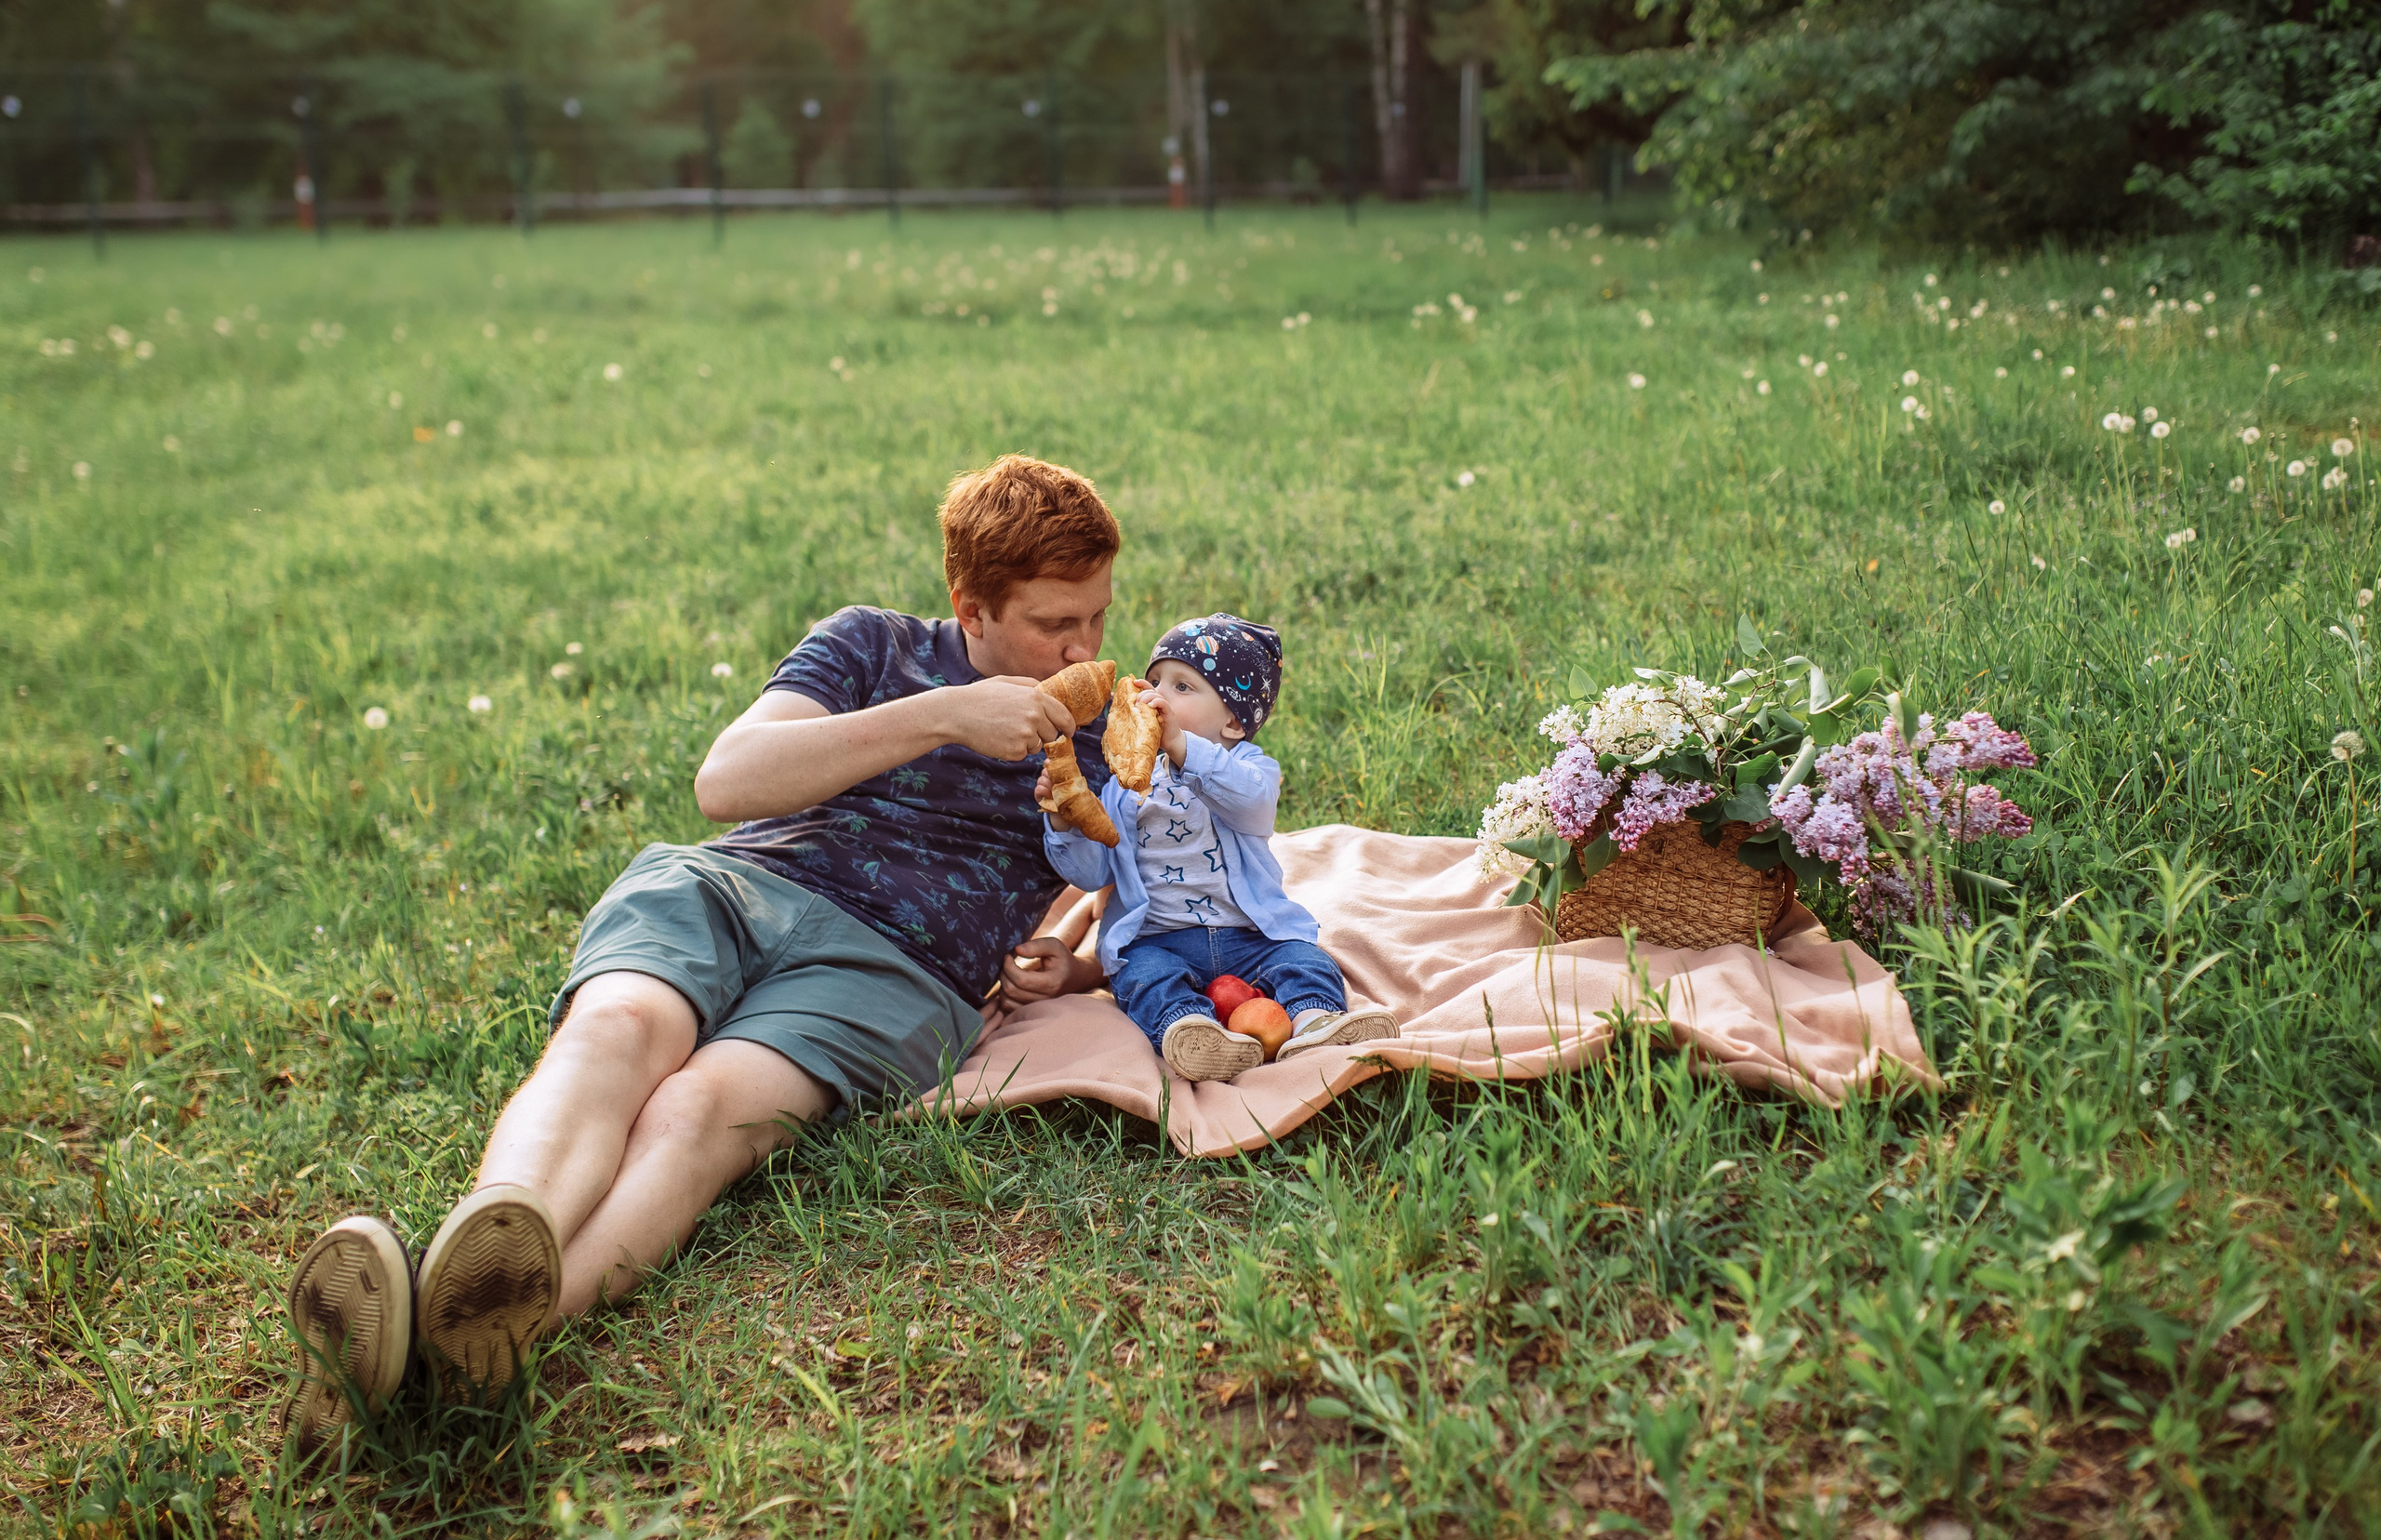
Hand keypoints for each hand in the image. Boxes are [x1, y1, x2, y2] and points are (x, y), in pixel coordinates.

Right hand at [939, 677, 1075, 760]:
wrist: (956, 713)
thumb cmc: (980, 696)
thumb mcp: (1008, 682)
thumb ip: (1031, 685)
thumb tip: (1049, 689)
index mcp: (1036, 697)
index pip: (1064, 716)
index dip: (1069, 726)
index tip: (1069, 732)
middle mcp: (1035, 716)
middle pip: (1052, 734)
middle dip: (1042, 734)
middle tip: (1020, 727)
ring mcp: (1026, 735)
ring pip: (1037, 746)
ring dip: (1027, 743)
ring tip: (1005, 730)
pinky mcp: (1015, 750)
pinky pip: (1023, 755)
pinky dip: (1013, 750)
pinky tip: (999, 739)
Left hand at [1001, 937, 1102, 1005]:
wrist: (1075, 979)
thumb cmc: (1062, 960)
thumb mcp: (1055, 946)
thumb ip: (1037, 945)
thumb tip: (1017, 950)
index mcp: (1052, 983)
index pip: (1021, 980)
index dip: (1009, 967)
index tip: (1008, 956)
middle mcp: (1045, 1000)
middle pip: (1012, 991)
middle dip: (1003, 974)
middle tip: (1006, 963)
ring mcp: (1037, 1008)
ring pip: (1007, 1002)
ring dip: (1002, 986)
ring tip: (1008, 974)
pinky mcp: (1030, 1012)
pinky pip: (1008, 1009)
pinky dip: (1004, 996)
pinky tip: (1010, 984)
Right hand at [1034, 766, 1071, 831]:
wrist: (1068, 809)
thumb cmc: (1071, 794)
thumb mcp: (1072, 783)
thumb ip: (1070, 774)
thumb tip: (1071, 762)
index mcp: (1055, 773)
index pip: (1049, 763)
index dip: (1049, 762)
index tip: (1051, 763)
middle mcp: (1048, 778)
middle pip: (1045, 771)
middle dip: (1051, 775)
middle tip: (1057, 781)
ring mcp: (1042, 786)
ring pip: (1041, 779)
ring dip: (1048, 784)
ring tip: (1055, 790)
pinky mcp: (1039, 795)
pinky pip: (1038, 789)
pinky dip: (1044, 791)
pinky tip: (1050, 795)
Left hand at [1138, 686, 1187, 765]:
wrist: (1170, 741)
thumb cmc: (1156, 732)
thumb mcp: (1145, 721)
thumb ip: (1138, 714)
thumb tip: (1124, 711)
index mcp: (1153, 703)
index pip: (1149, 689)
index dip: (1142, 683)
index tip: (1134, 681)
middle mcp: (1159, 703)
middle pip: (1151, 691)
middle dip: (1142, 693)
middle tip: (1136, 701)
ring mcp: (1165, 707)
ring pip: (1157, 695)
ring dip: (1148, 697)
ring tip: (1142, 703)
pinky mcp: (1169, 713)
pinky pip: (1164, 703)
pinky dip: (1157, 702)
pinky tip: (1150, 705)